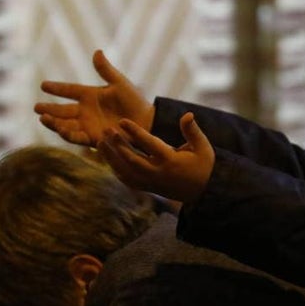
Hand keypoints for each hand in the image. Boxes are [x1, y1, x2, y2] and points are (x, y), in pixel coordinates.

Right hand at [35, 50, 153, 146]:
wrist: (147, 121)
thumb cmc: (134, 101)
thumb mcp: (119, 83)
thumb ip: (106, 70)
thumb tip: (97, 51)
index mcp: (90, 95)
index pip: (69, 90)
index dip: (57, 88)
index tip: (43, 85)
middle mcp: (85, 111)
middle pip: (62, 110)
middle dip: (49, 109)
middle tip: (36, 108)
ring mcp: (88, 125)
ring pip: (65, 124)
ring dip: (54, 123)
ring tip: (43, 118)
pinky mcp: (93, 138)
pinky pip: (78, 137)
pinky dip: (69, 134)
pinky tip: (61, 130)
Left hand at [97, 113, 214, 203]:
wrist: (204, 191)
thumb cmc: (204, 165)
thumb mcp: (203, 147)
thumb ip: (192, 130)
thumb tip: (187, 114)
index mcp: (170, 161)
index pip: (149, 144)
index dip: (134, 131)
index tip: (121, 120)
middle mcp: (158, 173)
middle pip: (132, 159)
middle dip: (117, 144)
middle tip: (106, 129)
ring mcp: (151, 182)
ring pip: (125, 171)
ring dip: (111, 157)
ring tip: (100, 142)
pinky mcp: (148, 188)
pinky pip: (127, 180)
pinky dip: (116, 169)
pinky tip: (108, 157)